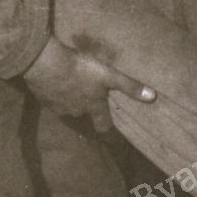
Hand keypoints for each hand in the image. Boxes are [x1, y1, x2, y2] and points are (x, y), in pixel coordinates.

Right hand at [23, 37, 153, 132]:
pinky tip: (56, 82)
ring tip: (72, 87)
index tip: (110, 132)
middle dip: (87, 107)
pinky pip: (52, 99)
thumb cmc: (80, 69)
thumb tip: (153, 97)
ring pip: (67, 106)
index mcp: (93, 106)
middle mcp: (76, 111)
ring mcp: (58, 107)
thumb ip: (129, 86)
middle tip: (88, 96)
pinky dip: (55, 93)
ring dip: (70, 99)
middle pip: (84, 114)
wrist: (44, 64)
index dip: (108, 128)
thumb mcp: (108, 75)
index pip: (103, 125)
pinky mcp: (43, 99)